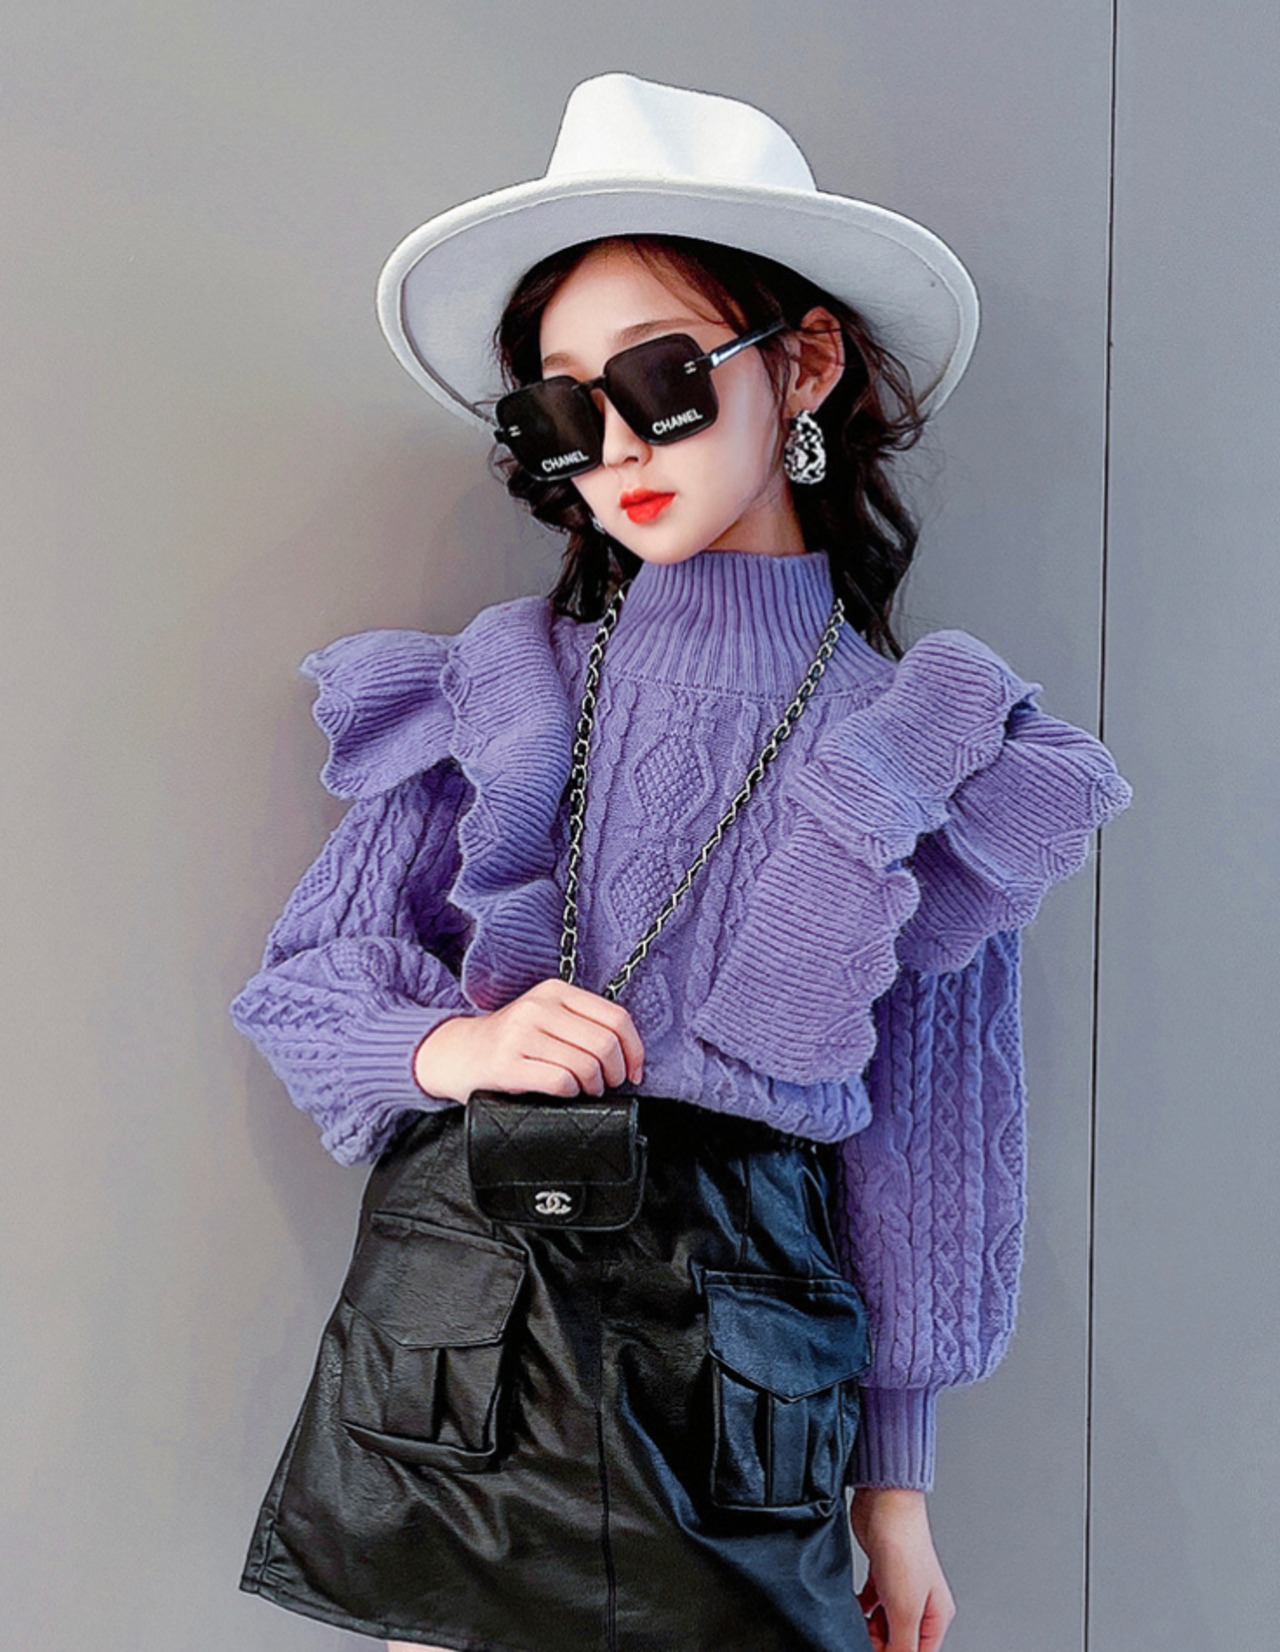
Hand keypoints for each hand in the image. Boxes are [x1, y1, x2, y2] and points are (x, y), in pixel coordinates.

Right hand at [412, 979, 644, 1104]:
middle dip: (616, 1072)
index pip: (616, 1017)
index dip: (635, 1050)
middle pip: (605, 1043)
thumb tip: (630, 1056)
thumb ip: (582, 1024)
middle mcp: (539, 1007)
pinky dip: (571, 1092)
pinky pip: (560, 1081)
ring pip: (586, 1065)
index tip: (634, 1071)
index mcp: (556, 991)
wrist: (455, 1051)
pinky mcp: (507, 1064)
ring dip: (594, 1086)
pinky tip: (564, 1092)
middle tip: (607, 1084)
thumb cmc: (511, 1041)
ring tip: (585, 1089)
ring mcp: (521, 1034)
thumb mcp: (545, 1017)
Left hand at [850, 1487, 956, 1650]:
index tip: (873, 1651)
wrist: (885, 1504)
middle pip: (899, 1640)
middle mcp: (921, 1603)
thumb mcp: (905, 1610)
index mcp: (936, 1615)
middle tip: (860, 1638)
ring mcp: (900, 1587)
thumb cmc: (904, 1547)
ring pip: (883, 1623)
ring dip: (868, 1629)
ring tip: (855, 1624)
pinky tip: (852, 1608)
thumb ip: (903, 1645)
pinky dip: (860, 1610)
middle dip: (879, 1643)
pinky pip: (870, 1603)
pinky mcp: (880, 1573)